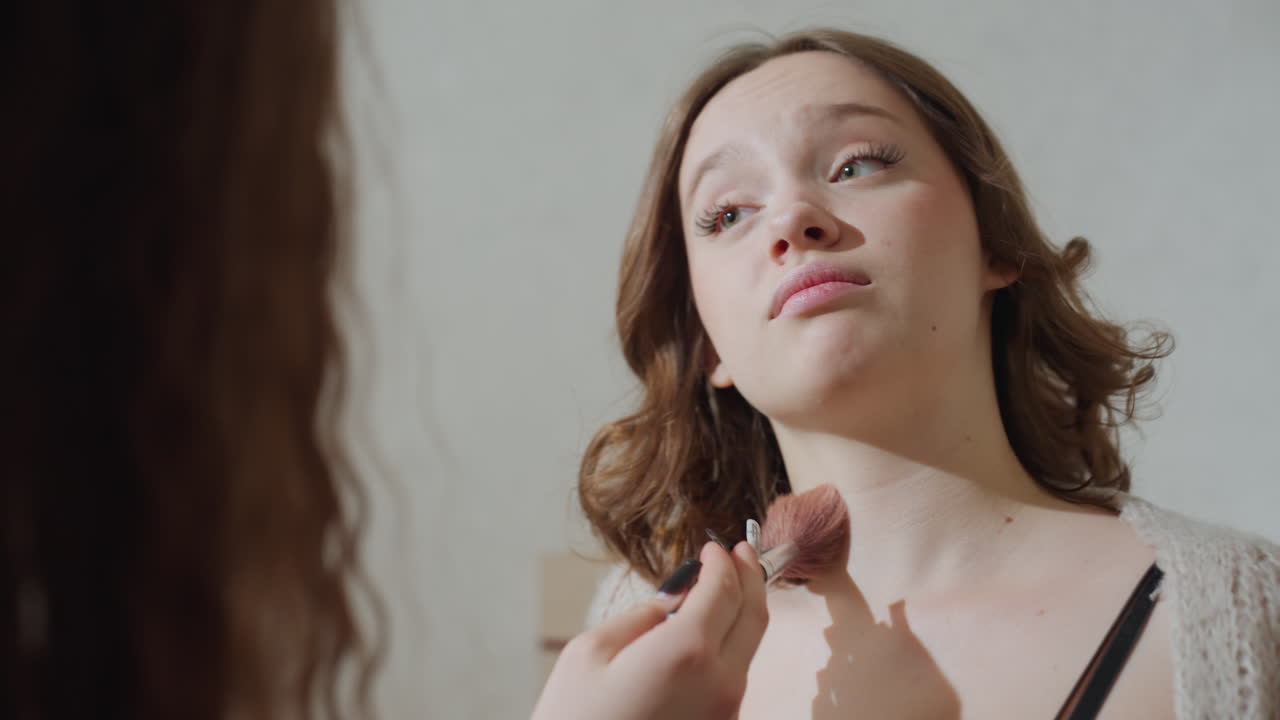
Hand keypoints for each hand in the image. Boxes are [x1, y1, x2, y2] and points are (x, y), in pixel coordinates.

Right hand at [531, 540, 768, 719]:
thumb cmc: (574, 719)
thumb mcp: (592, 652)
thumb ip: (642, 617)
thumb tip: (674, 600)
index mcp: (688, 650)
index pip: (723, 589)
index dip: (723, 562)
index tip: (715, 546)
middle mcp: (720, 681)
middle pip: (753, 616)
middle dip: (750, 578)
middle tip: (743, 554)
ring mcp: (725, 711)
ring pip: (748, 648)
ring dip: (743, 612)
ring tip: (728, 589)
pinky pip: (734, 678)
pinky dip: (731, 646)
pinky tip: (711, 635)